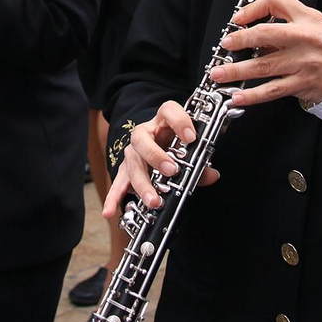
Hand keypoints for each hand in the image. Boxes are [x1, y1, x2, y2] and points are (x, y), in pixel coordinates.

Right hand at [103, 100, 220, 217]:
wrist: (158, 143)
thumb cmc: (175, 144)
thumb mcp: (189, 149)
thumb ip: (201, 163)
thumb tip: (212, 175)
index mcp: (163, 122)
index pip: (168, 111)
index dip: (180, 121)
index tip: (191, 137)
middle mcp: (145, 134)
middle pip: (142, 139)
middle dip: (156, 156)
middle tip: (171, 170)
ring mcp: (133, 152)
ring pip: (132, 163)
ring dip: (142, 183)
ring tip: (154, 200)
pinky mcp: (126, 170)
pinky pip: (118, 183)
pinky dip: (114, 197)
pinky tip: (109, 211)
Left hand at [207, 0, 321, 108]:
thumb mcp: (314, 20)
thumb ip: (286, 18)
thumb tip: (253, 26)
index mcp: (306, 19)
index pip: (277, 2)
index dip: (253, 8)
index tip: (238, 19)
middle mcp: (303, 39)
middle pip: (266, 35)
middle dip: (241, 40)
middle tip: (226, 44)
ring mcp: (302, 63)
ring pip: (264, 66)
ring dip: (237, 71)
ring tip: (219, 74)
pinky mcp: (301, 84)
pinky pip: (273, 90)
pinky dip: (253, 95)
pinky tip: (237, 97)